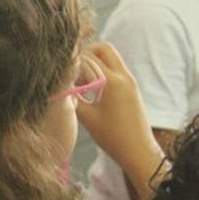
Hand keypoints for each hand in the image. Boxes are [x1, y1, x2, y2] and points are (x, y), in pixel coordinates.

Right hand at [74, 42, 165, 199]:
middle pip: (104, 49)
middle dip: (86, 53)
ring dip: (94, 63)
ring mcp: (130, 81)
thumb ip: (72, 99)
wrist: (138, 150)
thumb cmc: (112, 137)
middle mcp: (124, 76)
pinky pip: (115, 70)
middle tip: (72, 69)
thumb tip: (59, 87)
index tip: (61, 69)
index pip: (89, 58)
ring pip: (110, 58)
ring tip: (79, 83)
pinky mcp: (131, 88)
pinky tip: (90, 90)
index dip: (72, 60)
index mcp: (113, 82)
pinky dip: (101, 72)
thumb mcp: (87, 118)